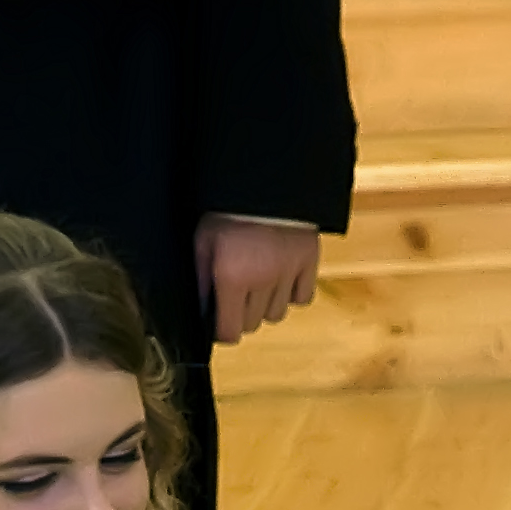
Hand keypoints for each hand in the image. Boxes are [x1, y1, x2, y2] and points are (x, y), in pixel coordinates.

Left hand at [196, 216, 319, 347]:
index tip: (219, 324)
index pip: (229, 331)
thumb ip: (201, 280)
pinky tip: (281, 281)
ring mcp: (288, 273)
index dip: (221, 331)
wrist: (265, 177)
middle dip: (240, 316)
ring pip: (276, 315)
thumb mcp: (202, 241)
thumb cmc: (228, 208)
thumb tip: (202, 310)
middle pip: (252, 324)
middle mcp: (262, 281)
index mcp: (232, 277)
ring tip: (258, 285)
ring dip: (265, 306)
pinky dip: (291, 295)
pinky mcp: (308, 262)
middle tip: (235, 297)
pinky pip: (302, 298)